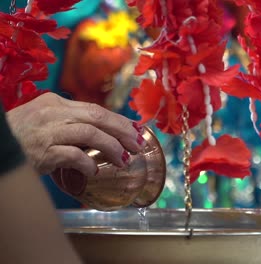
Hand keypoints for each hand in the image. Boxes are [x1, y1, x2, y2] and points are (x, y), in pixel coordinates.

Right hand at [6, 93, 144, 176]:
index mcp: (56, 103)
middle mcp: (53, 113)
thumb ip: (70, 123)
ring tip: (124, 160)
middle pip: (98, 116)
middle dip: (122, 131)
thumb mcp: (45, 121)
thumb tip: (103, 135)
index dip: (119, 120)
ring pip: (90, 133)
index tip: (136, 130)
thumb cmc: (21, 136)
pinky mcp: (42, 152)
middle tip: (138, 144)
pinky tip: (94, 171)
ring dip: (112, 147)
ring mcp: (47, 131)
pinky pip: (73, 155)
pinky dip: (87, 163)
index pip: (95, 109)